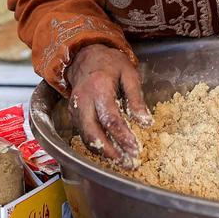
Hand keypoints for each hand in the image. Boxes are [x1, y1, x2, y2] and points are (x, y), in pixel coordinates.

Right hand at [65, 44, 151, 168]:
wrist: (84, 55)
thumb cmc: (109, 63)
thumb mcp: (129, 74)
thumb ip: (137, 99)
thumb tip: (145, 122)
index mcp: (99, 87)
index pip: (110, 118)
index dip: (123, 137)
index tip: (135, 149)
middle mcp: (83, 100)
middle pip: (92, 132)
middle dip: (109, 152)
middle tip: (126, 163)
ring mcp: (75, 108)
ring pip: (85, 136)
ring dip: (102, 152)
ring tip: (120, 161)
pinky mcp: (72, 114)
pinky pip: (82, 133)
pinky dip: (95, 145)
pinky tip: (109, 151)